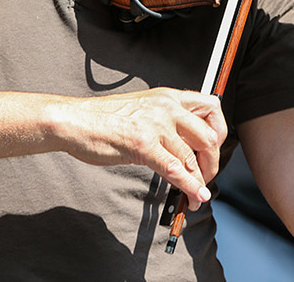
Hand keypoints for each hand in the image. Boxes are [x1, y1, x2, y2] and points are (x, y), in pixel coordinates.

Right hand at [50, 88, 226, 210]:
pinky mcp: (143, 144)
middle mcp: (167, 107)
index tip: (213, 150)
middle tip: (206, 177)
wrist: (75, 121)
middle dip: (213, 162)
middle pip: (210, 136)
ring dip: (200, 182)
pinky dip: (189, 187)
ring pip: (194, 157)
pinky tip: (194, 197)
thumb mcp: (143, 109)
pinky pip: (176, 170)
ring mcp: (156, 125)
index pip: (212, 107)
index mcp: (168, 97)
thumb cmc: (104, 119)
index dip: (219, 131)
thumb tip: (187, 144)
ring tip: (198, 195)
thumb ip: (166, 121)